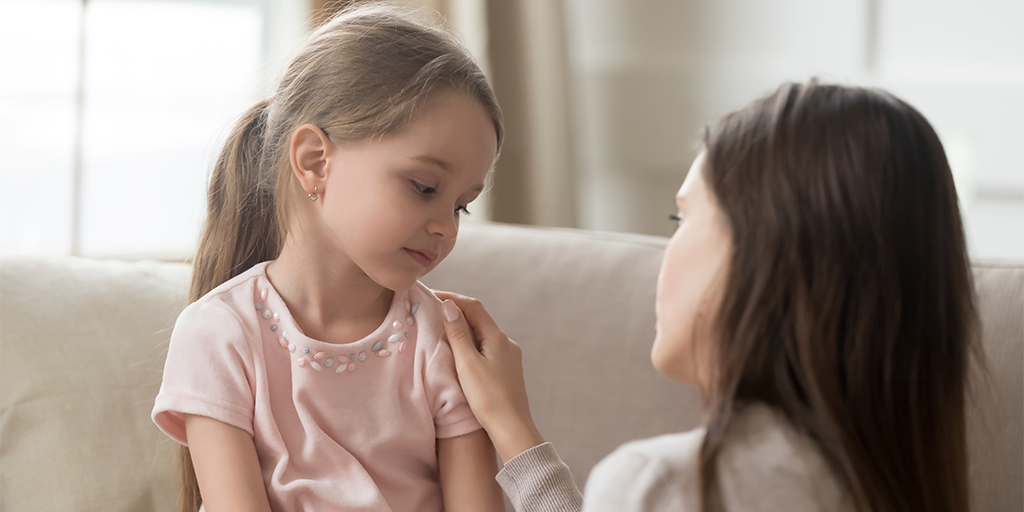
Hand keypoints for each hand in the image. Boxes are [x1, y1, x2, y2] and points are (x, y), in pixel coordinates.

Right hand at [435, 291, 545, 462]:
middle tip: (432, 311)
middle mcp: (506, 343)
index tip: (431, 296)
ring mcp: (509, 357)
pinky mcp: (507, 370)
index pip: (473, 306)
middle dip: (456, 312)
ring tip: (442, 330)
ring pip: (483, 334)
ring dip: (463, 328)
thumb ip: (458, 334)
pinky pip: (486, 348)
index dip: (452, 298)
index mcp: (497, 337)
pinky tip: (461, 354)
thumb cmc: (488, 398)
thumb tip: (449, 306)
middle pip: (479, 318)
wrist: (512, 428)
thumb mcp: (467, 363)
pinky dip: (471, 344)